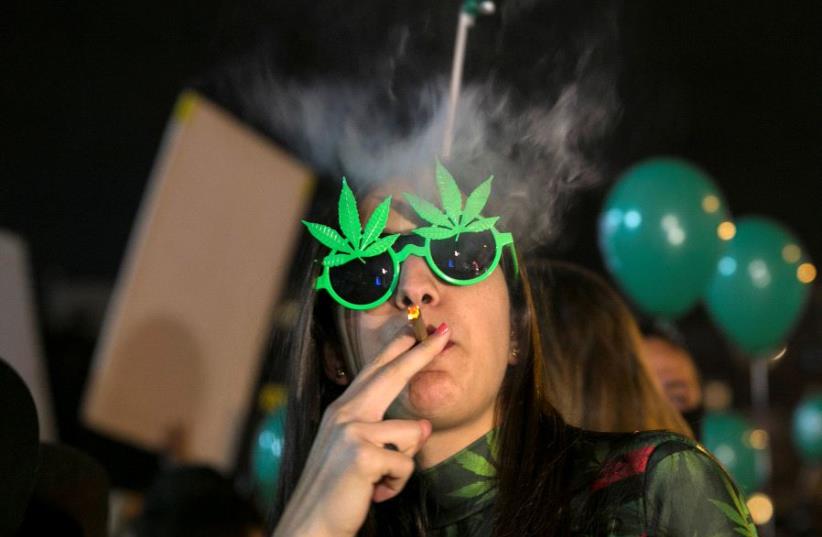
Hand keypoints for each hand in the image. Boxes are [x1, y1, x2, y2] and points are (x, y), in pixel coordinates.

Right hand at [272, 323, 450, 536]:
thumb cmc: (337, 490)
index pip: (374, 371)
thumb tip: (422, 426)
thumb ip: (388, 436)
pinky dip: (396, 486)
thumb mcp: (359, 454)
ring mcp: (351, 431)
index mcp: (343, 411)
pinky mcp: (361, 454)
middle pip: (392, 375)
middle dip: (421, 352)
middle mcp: (345, 414)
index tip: (413, 328)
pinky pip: (405, 466)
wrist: (310, 523)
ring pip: (411, 434)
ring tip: (378, 482)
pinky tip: (374, 493)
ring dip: (402, 466)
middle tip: (443, 333)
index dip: (395, 348)